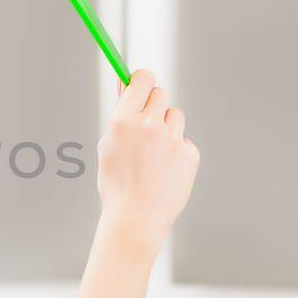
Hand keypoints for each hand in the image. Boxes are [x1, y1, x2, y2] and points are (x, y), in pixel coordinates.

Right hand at [95, 70, 198, 252]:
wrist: (136, 219)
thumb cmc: (117, 184)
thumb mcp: (109, 145)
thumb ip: (121, 115)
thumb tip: (126, 87)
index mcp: (123, 120)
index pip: (142, 78)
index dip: (141, 81)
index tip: (140, 86)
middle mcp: (149, 125)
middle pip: (160, 93)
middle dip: (153, 105)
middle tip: (146, 126)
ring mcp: (172, 139)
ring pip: (175, 116)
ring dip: (166, 128)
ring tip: (154, 155)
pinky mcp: (189, 153)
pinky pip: (183, 141)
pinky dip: (176, 151)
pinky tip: (165, 171)